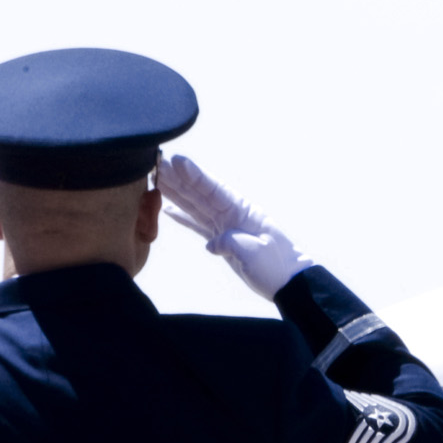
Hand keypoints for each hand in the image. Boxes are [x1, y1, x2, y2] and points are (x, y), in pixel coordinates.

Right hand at [158, 155, 310, 297]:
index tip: (175, 160)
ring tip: (154, 179)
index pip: (213, 189)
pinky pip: (198, 224)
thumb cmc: (277, 265)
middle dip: (176, 178)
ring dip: (175, 193)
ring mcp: (225, 226)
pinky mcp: (222, 240)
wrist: (289, 282)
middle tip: (153, 162)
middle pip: (199, 193)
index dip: (194, 175)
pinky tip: (167, 208)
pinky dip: (183, 217)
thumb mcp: (255, 252)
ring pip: (195, 206)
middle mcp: (231, 214)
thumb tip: (212, 243)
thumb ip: (231, 242)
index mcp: (242, 211)